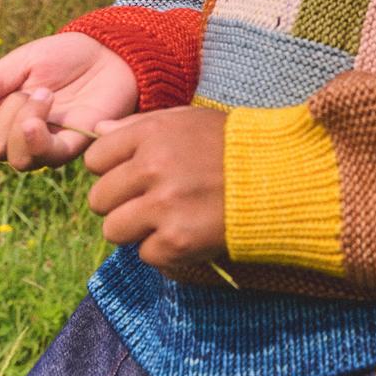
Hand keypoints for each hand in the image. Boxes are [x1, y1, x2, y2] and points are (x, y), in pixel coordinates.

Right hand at [0, 34, 137, 168]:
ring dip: (22, 122)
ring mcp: (44, 144)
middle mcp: (16, 137)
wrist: (109, 52)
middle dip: (3, 110)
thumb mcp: (19, 62)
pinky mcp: (72, 146)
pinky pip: (46, 157)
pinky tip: (43, 114)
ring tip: (45, 94)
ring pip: (12, 157)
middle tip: (32, 86)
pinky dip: (37, 139)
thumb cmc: (63, 57)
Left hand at [85, 106, 226, 271]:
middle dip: (120, 203)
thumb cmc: (232, 146)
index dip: (111, 169)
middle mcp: (153, 167)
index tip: (134, 175)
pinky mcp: (177, 241)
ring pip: (113, 230)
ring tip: (167, 219)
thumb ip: (139, 125)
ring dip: (136, 230)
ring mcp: (164, 206)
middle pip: (98, 199)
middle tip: (151, 201)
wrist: (280, 178)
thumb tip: (96, 131)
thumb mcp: (188, 120)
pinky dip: (164, 250)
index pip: (95, 158)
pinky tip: (188, 232)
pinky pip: (146, 254)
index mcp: (152, 134)